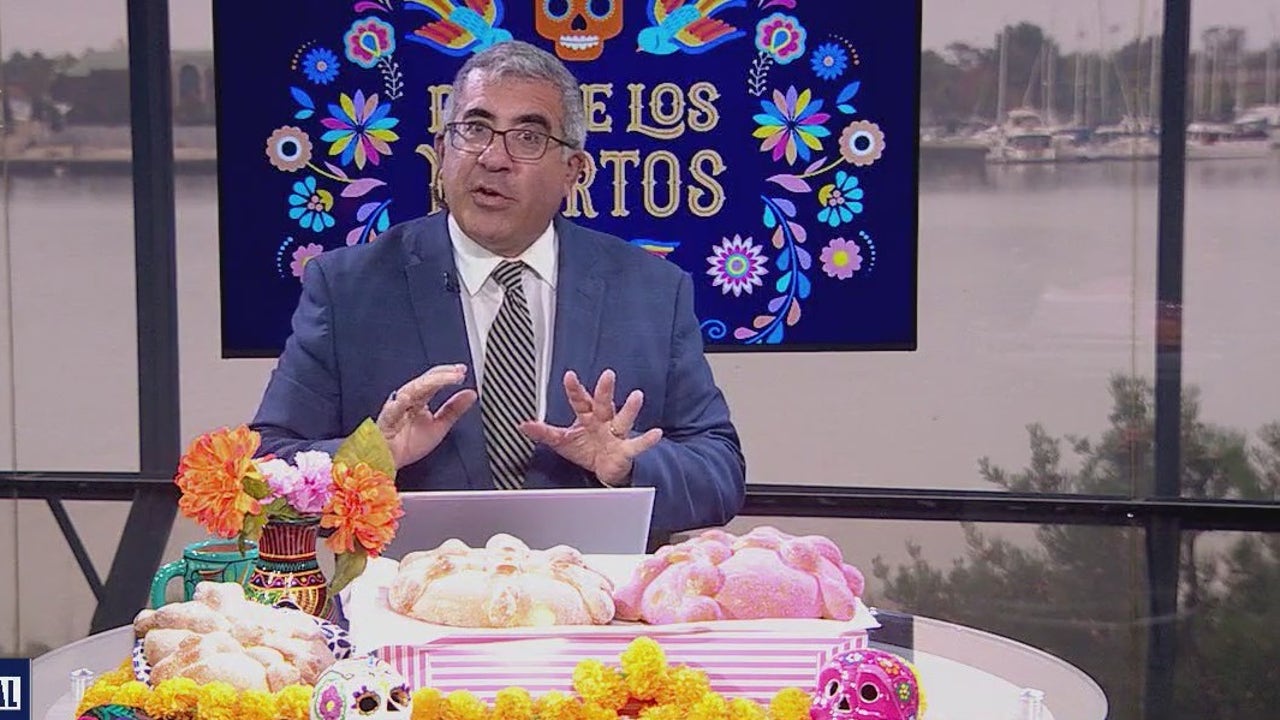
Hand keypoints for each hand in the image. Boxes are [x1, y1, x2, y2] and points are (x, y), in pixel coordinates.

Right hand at [376, 364, 476, 468]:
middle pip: (425, 382)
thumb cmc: (408, 444)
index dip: (448, 374)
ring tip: (444, 379)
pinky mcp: (386, 420)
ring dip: (428, 383)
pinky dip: (399, 404)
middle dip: (442, 375)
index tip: (462, 370)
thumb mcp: (439, 426)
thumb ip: (454, 409)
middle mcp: (407, 400)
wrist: (386, 460)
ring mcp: (396, 408)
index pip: (434, 380)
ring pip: (412, 390)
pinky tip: (407, 399)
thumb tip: (470, 394)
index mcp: (419, 399)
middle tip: (458, 373)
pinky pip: (392, 410)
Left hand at [519, 369, 662, 485]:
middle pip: (604, 403)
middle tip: (608, 375)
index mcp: (587, 416)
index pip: (580, 399)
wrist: (604, 470)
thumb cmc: (586, 449)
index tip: (569, 376)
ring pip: (623, 419)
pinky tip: (656, 433)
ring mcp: (616, 434)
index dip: (574, 388)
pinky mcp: (625, 450)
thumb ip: (544, 432)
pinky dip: (647, 439)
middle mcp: (603, 421)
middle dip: (605, 390)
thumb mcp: (562, 441)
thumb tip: (523, 425)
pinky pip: (637, 444)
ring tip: (637, 396)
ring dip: (630, 408)